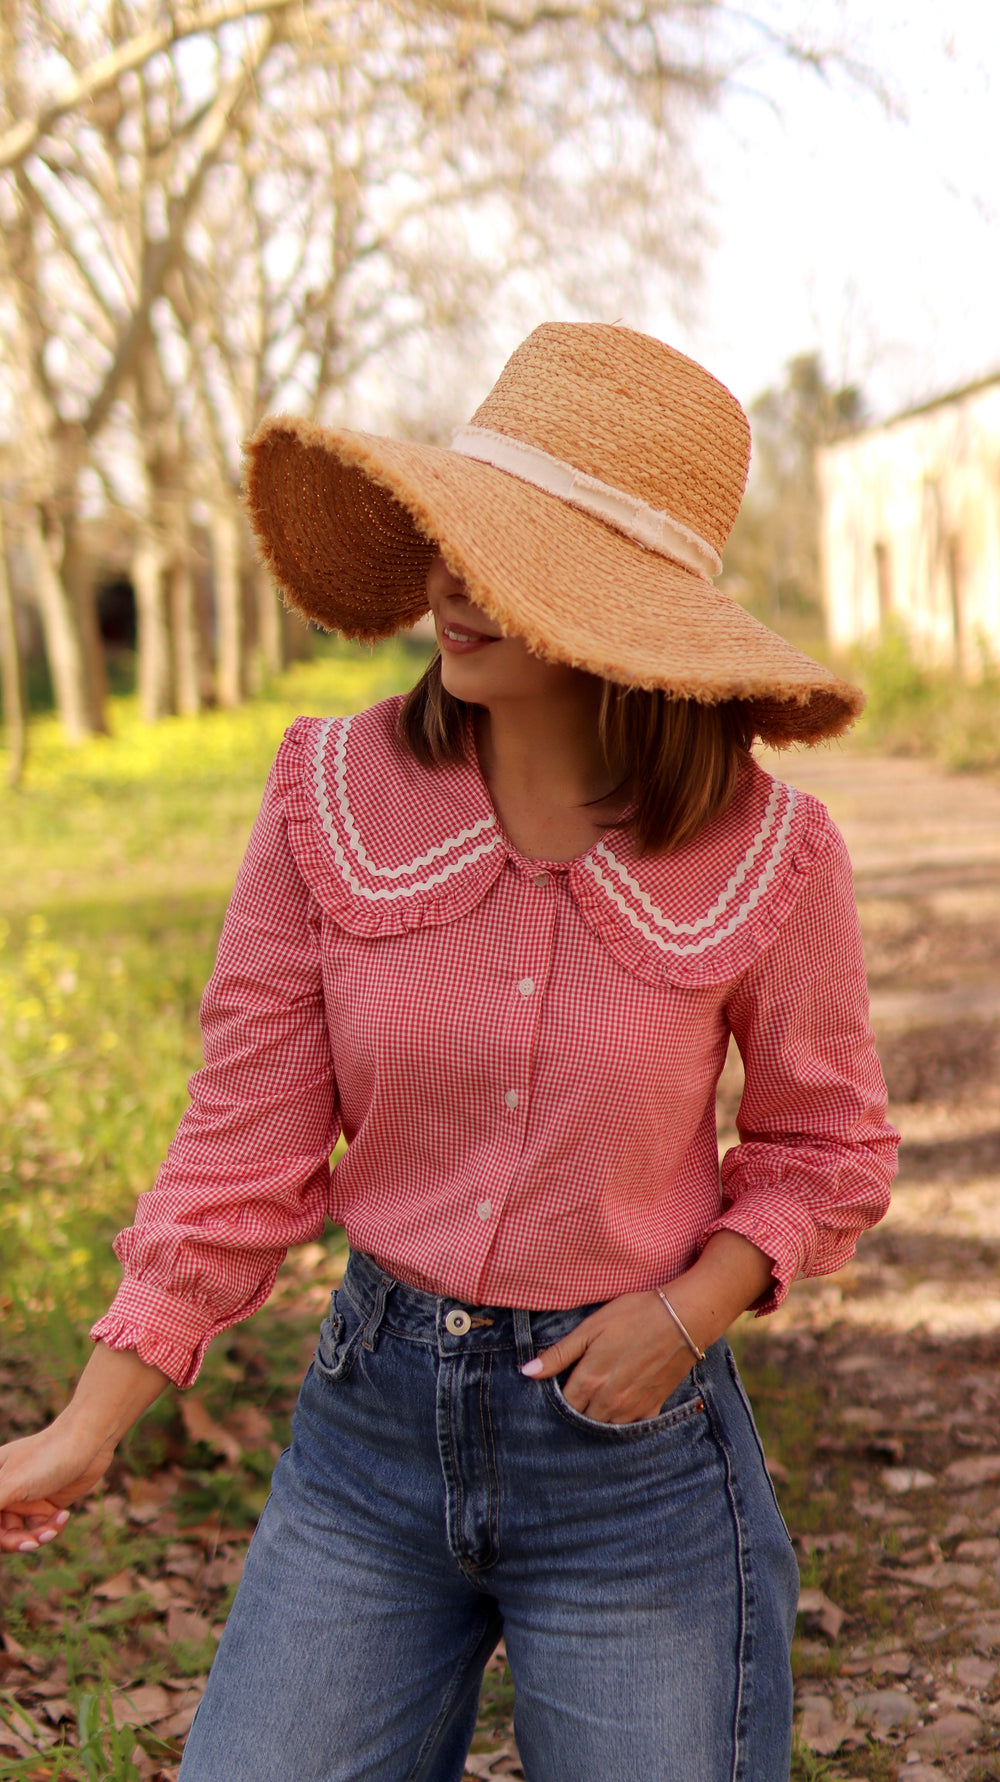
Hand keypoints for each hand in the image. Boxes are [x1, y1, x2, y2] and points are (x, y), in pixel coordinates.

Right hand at [0, 1426, 115, 1552]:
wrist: (91, 1440)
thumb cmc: (48, 1455)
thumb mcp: (12, 1483)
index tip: (6, 1534)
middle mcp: (5, 1491)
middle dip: (14, 1541)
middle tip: (31, 1543)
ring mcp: (26, 1499)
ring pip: (21, 1534)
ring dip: (36, 1536)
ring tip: (51, 1530)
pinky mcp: (47, 1505)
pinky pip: (42, 1529)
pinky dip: (52, 1527)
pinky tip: (63, 1515)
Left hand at [521, 1291, 700, 1423]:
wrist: (682, 1319)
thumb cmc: (633, 1316)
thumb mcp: (590, 1328)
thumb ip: (559, 1353)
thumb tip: (527, 1372)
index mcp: (589, 1381)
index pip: (563, 1405)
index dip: (559, 1397)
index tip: (560, 1386)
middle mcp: (608, 1402)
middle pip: (583, 1419)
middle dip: (577, 1410)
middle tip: (579, 1392)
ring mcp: (632, 1408)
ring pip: (605, 1426)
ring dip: (598, 1417)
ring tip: (598, 1399)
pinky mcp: (653, 1406)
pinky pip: (632, 1426)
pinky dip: (624, 1420)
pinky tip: (622, 1405)